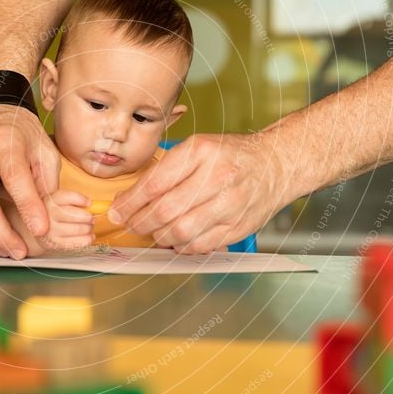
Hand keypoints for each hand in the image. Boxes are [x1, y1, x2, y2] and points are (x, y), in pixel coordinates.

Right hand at [0, 104, 59, 258]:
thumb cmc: (19, 133)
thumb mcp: (43, 149)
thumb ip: (47, 181)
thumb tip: (48, 215)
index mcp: (1, 140)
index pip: (14, 178)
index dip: (29, 207)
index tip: (42, 230)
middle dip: (1, 234)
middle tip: (19, 251)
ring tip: (5, 250)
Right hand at [37, 190, 94, 251]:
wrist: (39, 229)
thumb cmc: (55, 213)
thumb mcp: (60, 201)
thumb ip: (74, 200)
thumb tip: (93, 205)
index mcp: (50, 200)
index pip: (66, 197)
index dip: (81, 199)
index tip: (89, 203)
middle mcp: (47, 215)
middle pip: (73, 214)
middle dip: (87, 217)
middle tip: (92, 218)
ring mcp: (49, 230)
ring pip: (76, 229)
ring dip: (88, 228)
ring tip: (90, 227)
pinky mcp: (53, 243)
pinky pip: (74, 242)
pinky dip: (86, 239)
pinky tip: (90, 236)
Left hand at [107, 133, 288, 253]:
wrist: (276, 163)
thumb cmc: (231, 155)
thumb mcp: (197, 147)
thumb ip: (165, 170)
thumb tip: (130, 199)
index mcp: (201, 152)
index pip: (154, 183)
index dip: (129, 203)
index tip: (116, 211)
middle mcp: (217, 177)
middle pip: (164, 211)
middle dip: (140, 222)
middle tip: (130, 224)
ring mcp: (230, 204)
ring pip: (181, 232)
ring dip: (159, 236)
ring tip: (152, 231)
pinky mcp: (238, 226)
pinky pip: (200, 245)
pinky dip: (181, 246)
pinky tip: (176, 238)